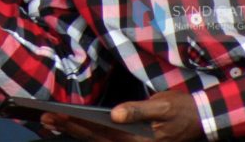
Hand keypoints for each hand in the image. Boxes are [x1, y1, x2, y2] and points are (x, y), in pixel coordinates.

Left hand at [40, 91, 203, 141]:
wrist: (200, 118)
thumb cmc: (180, 110)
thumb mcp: (162, 106)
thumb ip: (138, 110)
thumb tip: (116, 114)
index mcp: (138, 141)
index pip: (100, 133)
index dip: (77, 124)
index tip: (57, 115)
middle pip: (93, 139)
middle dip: (68, 128)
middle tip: (44, 118)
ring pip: (96, 141)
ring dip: (73, 131)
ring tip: (51, 122)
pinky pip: (103, 140)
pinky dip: (86, 133)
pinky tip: (72, 126)